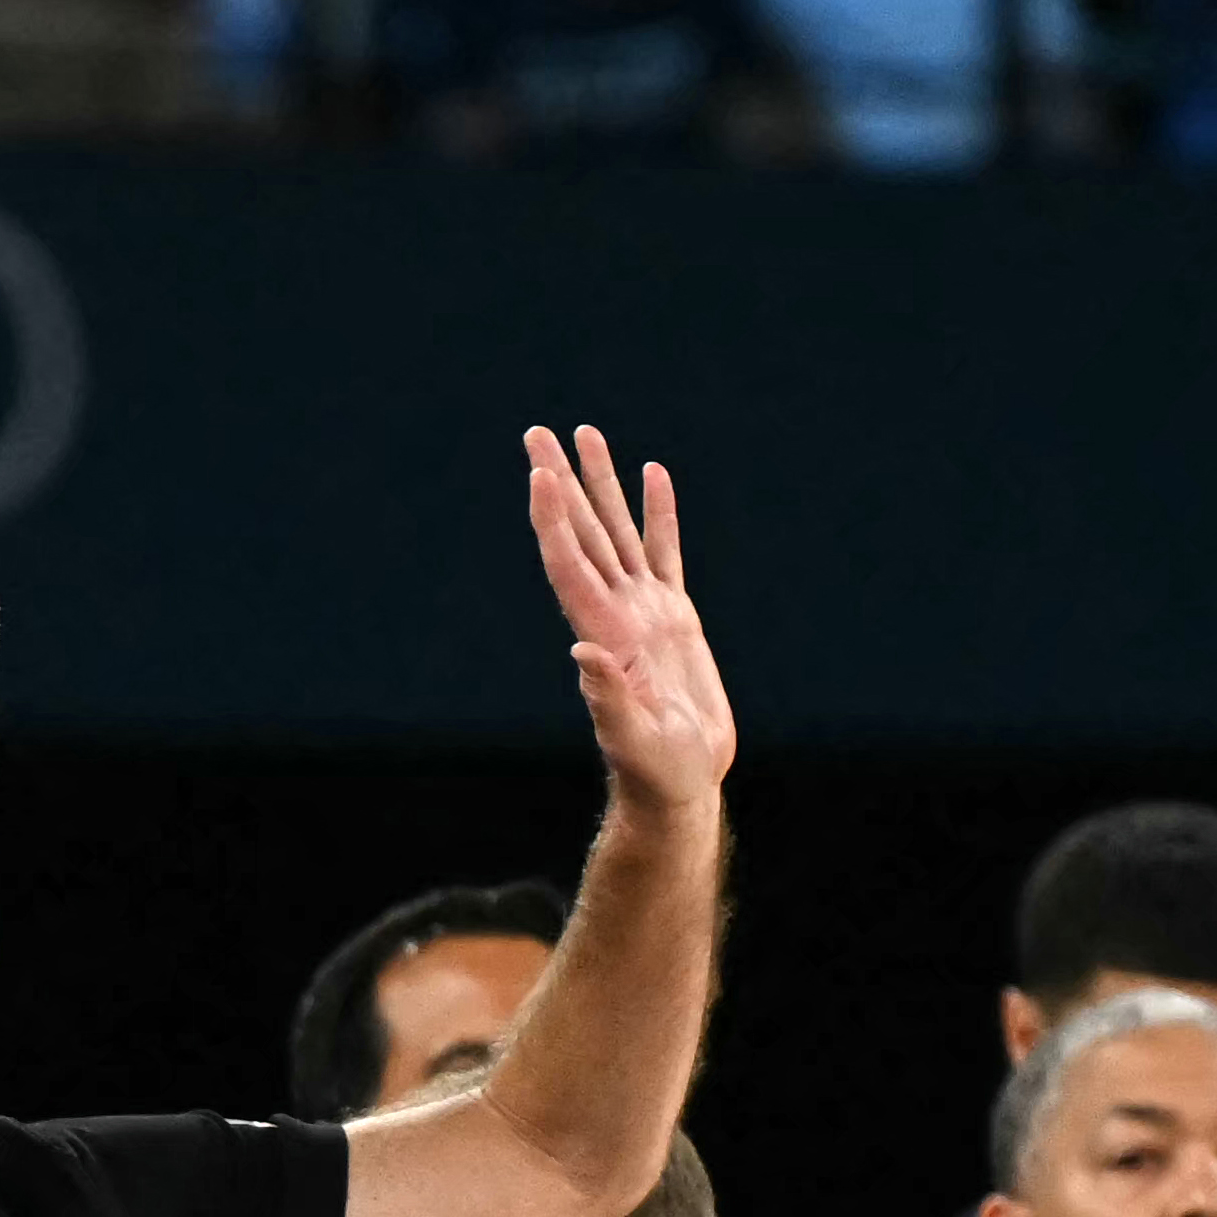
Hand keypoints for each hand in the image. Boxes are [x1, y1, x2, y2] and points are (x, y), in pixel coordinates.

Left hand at [525, 424, 734, 817]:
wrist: (680, 784)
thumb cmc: (657, 772)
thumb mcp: (634, 739)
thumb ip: (609, 699)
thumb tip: (583, 654)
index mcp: (604, 635)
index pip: (570, 563)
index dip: (553, 519)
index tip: (540, 473)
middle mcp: (616, 614)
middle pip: (583, 534)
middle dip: (562, 482)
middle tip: (537, 432)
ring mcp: (644, 612)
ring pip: (618, 533)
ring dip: (602, 485)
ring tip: (588, 434)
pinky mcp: (674, 619)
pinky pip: (664, 553)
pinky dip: (658, 515)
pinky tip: (653, 475)